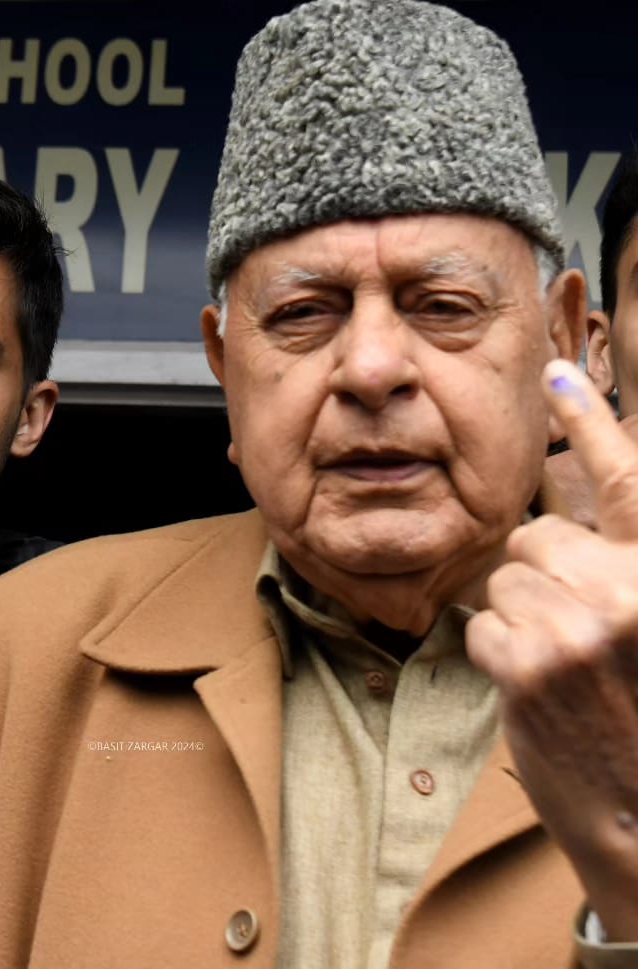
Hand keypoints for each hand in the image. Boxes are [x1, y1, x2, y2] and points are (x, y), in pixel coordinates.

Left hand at [468, 360, 637, 939]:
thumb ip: (621, 568)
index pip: (630, 483)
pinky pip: (483, 625)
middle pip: (538, 535)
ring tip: (566, 669)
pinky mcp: (528, 666)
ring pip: (504, 580)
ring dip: (520, 618)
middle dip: (542, 572)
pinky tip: (539, 691)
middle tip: (577, 632)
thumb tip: (566, 518)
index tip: (557, 373)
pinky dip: (499, 655)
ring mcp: (577, 630)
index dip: (592, 422)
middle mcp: (629, 594)